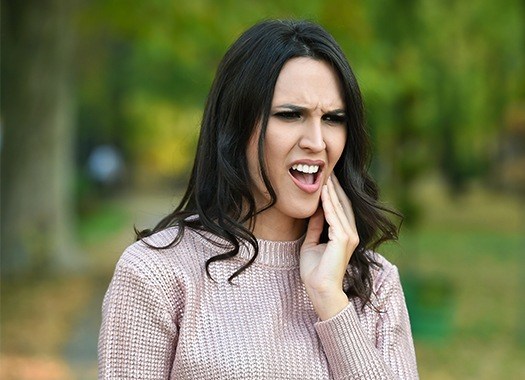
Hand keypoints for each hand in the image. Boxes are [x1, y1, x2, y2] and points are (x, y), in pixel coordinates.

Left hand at [300, 175, 359, 319]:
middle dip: (335, 187)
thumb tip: (314, 212)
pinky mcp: (343, 239)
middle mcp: (351, 234)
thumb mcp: (312, 243)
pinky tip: (323, 191)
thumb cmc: (315, 271)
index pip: (340, 209)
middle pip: (343, 204)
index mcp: (345, 235)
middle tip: (328, 170)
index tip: (326, 179)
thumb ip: (316, 227)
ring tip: (325, 175)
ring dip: (331, 191)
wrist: (320, 289)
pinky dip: (328, 202)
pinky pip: (334, 216)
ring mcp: (349, 236)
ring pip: (339, 207)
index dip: (333, 193)